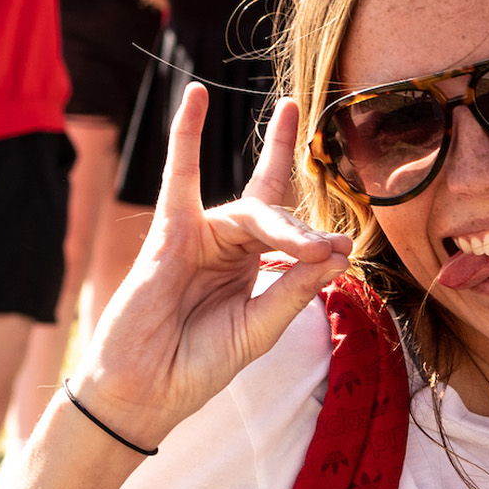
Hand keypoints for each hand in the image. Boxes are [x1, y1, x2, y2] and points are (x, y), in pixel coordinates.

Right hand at [67, 84, 352, 449]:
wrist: (146, 392)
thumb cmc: (199, 364)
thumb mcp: (262, 327)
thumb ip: (296, 287)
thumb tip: (339, 251)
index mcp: (251, 267)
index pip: (288, 227)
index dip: (317, 231)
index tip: (342, 248)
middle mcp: (226, 245)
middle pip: (275, 217)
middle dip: (302, 233)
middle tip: (327, 250)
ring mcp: (197, 236)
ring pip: (250, 212)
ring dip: (282, 226)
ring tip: (308, 247)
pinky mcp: (169, 234)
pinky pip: (179, 178)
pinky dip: (186, 136)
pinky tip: (196, 96)